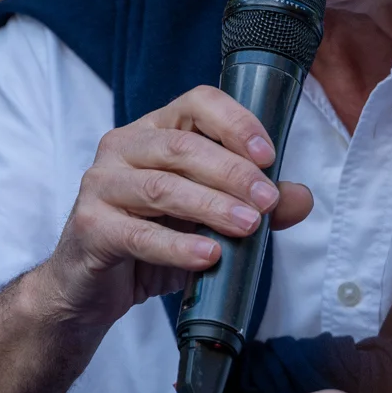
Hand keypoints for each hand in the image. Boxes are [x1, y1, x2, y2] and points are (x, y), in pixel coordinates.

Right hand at [35, 85, 314, 332]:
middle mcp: (123, 147)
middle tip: (268, 201)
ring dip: (211, 206)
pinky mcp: (91, 226)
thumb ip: (252, 204)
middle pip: (183, 146)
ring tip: (248, 227)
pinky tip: (209, 255)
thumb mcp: (206, 220)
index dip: (235, 123)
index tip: (269, 155)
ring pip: (162, 187)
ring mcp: (100, 184)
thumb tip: (301, 197)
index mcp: (153, 131)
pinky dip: (178, 246)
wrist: (90, 288)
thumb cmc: (149, 241)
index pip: (196, 104)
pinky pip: (139, 234)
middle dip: (233, 173)